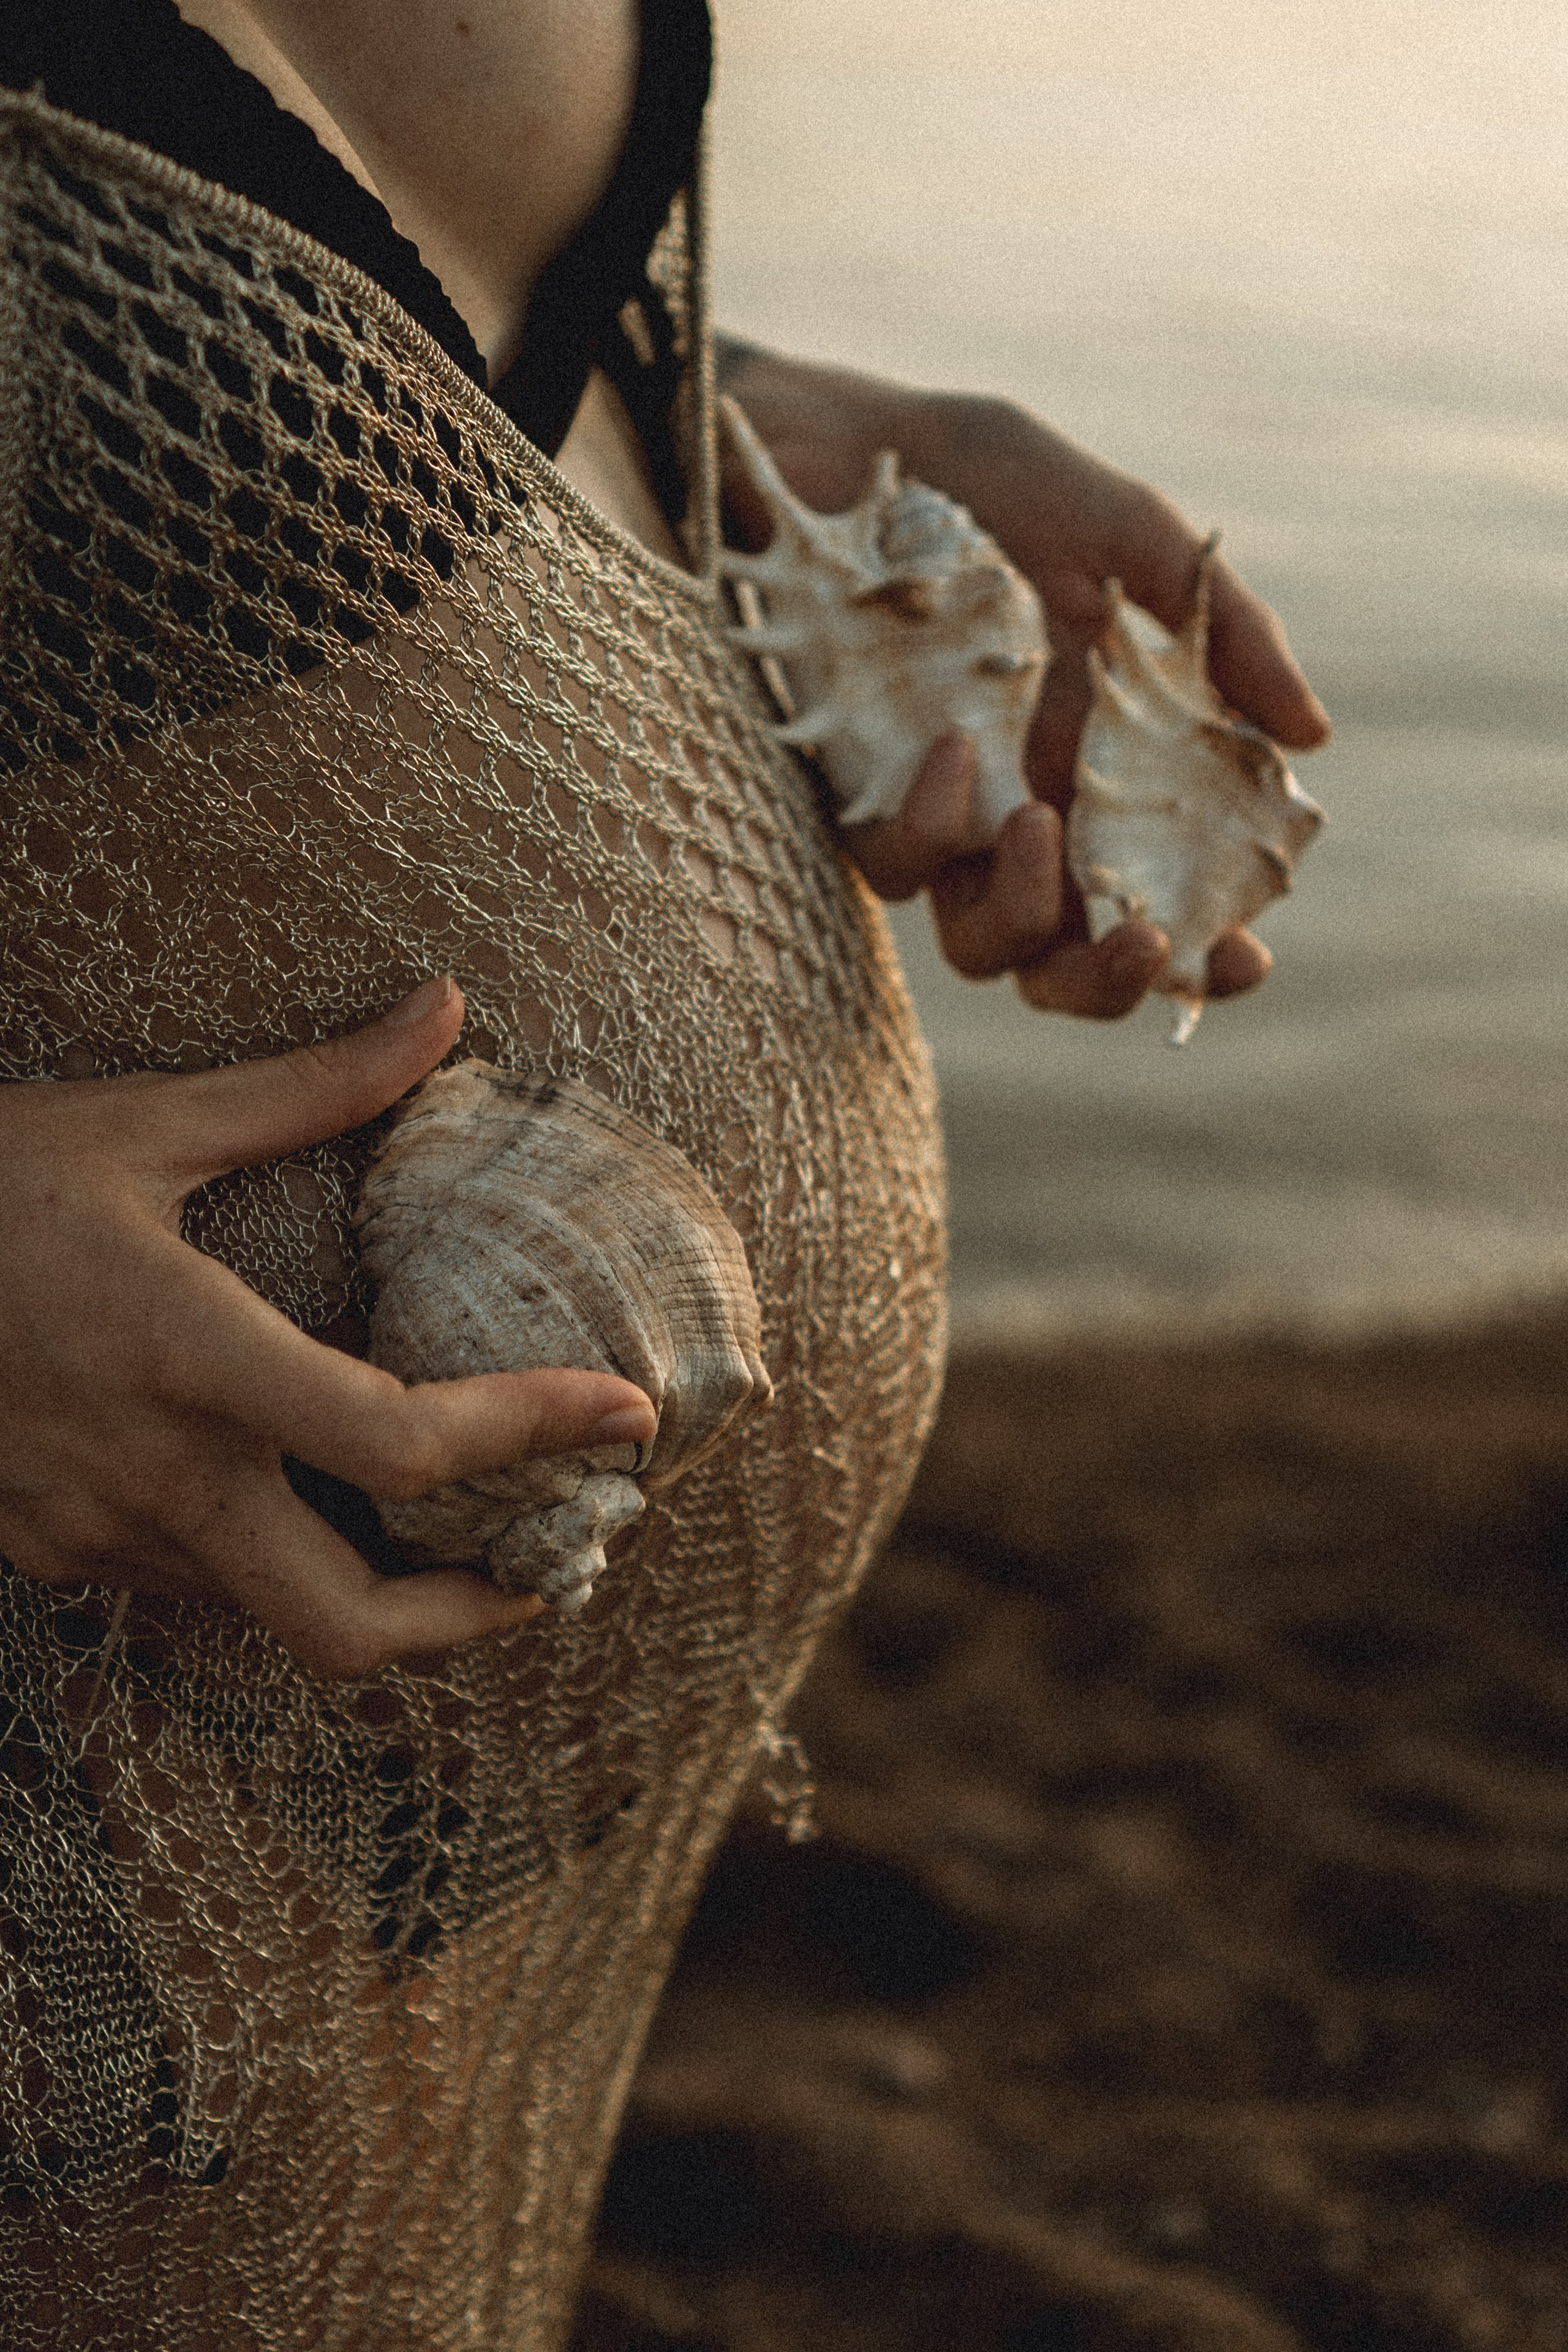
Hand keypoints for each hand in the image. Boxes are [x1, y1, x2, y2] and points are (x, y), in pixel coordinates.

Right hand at [0, 977, 656, 1677]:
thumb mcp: (145, 1122)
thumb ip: (313, 1085)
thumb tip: (447, 1007)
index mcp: (184, 1352)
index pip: (396, 1438)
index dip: (531, 1433)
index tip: (625, 1414)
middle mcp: (148, 1472)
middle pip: (348, 1628)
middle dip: (472, 1620)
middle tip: (554, 1564)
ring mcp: (91, 1533)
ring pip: (272, 1617)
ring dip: (377, 1589)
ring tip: (457, 1529)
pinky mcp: (52, 1553)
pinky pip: (198, 1590)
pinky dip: (276, 1563)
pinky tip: (306, 1498)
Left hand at [718, 344, 1329, 1018]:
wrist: (840, 446)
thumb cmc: (990, 484)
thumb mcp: (1128, 536)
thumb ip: (1225, 633)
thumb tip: (1310, 734)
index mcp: (1104, 776)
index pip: (1158, 901)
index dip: (1201, 955)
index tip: (1245, 952)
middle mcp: (1022, 817)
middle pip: (1062, 965)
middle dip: (1108, 982)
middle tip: (1145, 939)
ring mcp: (939, 817)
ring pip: (979, 944)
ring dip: (1023, 912)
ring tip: (1035, 821)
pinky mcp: (857, 796)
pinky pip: (895, 863)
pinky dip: (931, 822)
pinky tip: (954, 744)